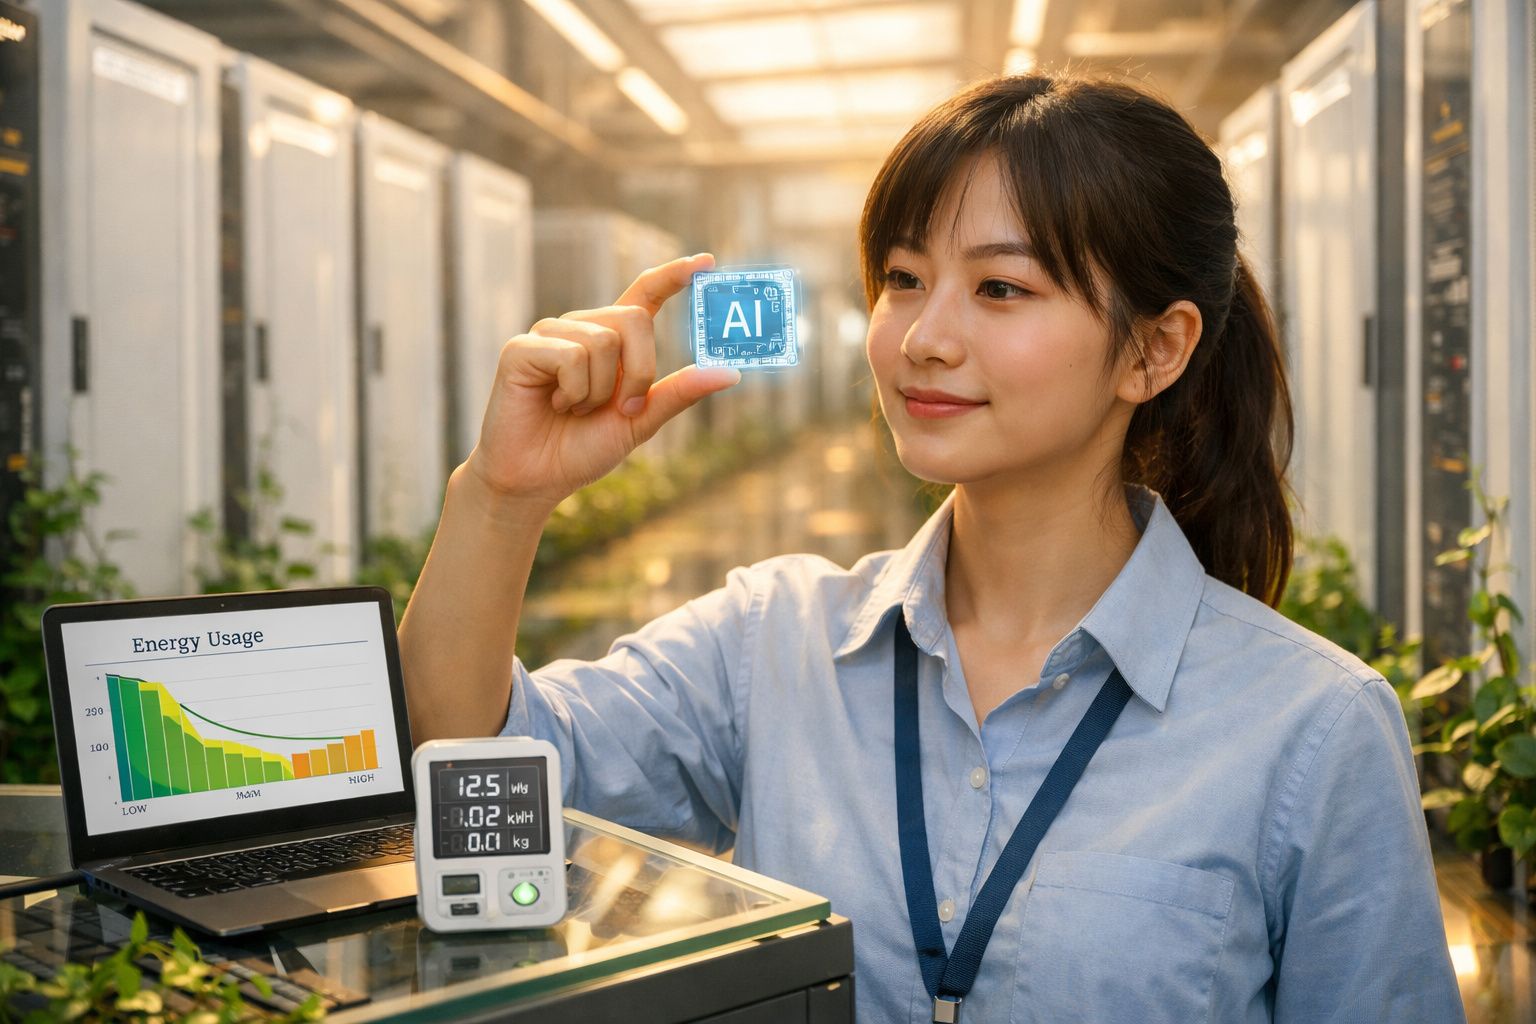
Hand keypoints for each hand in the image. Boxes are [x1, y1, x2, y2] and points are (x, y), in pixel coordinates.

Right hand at [465, 253, 740, 505]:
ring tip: (574, 409)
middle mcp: (581, 328)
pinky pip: (570, 356)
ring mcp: (549, 334)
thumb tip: (730, 373)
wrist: (535, 479)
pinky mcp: (521, 348)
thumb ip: (678, 394)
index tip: (707, 262)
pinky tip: (553, 404)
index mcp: (610, 341)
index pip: (644, 295)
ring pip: (602, 342)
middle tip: (621, 408)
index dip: (673, 276)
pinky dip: (572, 392)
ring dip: (598, 392)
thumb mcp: (640, 423)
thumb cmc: (582, 449)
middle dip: (639, 372)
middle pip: (634, 320)